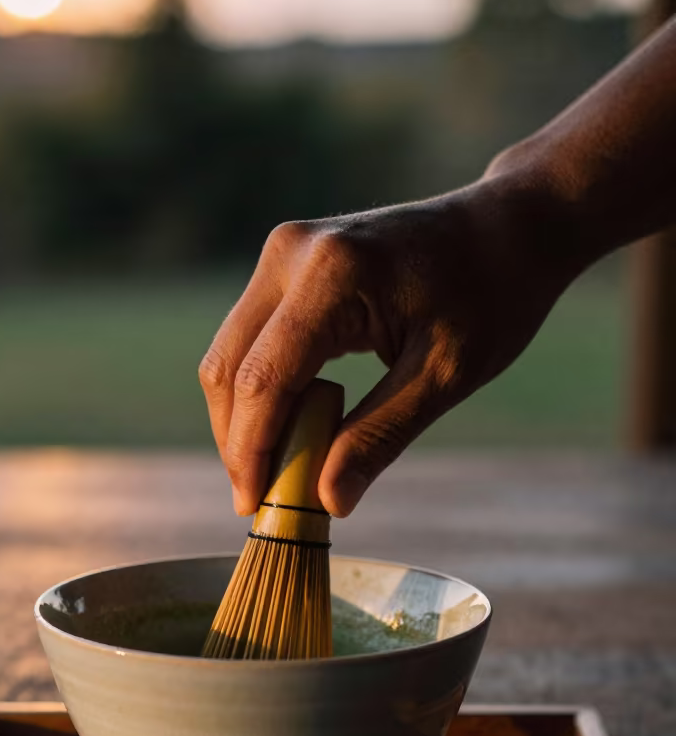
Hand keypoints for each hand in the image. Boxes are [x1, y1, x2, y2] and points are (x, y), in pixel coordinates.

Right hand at [199, 175, 580, 516]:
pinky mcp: (285, 264)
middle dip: (237, 441)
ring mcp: (283, 253)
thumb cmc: (492, 296)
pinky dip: (261, 392)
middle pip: (228, 368)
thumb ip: (380, 436)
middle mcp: (291, 254)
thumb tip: (327, 502)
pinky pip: (250, 342)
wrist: (507, 227)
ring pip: (229, 356)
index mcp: (332, 275)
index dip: (251, 451)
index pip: (264, 379)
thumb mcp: (446, 376)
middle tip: (260, 503)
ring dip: (244, 420)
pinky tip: (289, 431)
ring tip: (277, 474)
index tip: (253, 508)